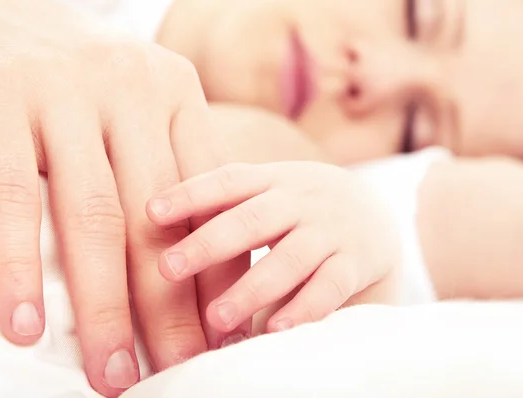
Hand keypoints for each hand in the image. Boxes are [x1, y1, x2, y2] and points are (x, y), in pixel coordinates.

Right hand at [0, 1, 229, 394]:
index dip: (220, 271)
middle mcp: (131, 91)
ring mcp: (64, 94)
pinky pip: (11, 197)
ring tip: (114, 373)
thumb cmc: (76, 83)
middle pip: (161, 219)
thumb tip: (196, 263)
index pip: (211, 200)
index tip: (225, 333)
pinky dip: (18, 267)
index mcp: (175, 95)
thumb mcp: (135, 111)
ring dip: (106, 306)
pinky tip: (25, 326)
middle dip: (173, 307)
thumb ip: (165, 169)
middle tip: (182, 369)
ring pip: (95, 217)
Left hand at [147, 161, 400, 332]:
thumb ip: (227, 204)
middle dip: (210, 243)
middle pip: (253, 219)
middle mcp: (302, 201)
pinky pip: (330, 286)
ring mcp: (330, 231)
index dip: (190, 195)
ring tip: (216, 317)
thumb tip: (155, 223)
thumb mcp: (270, 191)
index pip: (228, 181)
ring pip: (290, 259)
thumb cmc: (299, 208)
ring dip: (252, 288)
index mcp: (273, 180)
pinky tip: (275, 331)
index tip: (150, 214)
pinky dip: (303, 309)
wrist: (372, 212)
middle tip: (169, 269)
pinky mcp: (356, 262)